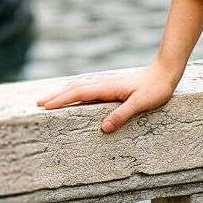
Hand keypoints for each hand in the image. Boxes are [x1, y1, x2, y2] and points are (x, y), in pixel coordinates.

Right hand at [36, 59, 182, 132]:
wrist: (165, 74)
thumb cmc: (155, 89)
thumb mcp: (141, 104)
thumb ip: (122, 114)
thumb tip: (103, 128)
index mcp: (107, 88)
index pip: (78, 94)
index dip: (61, 100)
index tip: (45, 106)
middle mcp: (103, 85)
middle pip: (73, 89)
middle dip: (55, 96)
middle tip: (37, 104)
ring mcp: (106, 85)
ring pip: (78, 88)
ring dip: (62, 94)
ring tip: (48, 101)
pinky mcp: (110, 88)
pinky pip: (87, 91)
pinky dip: (74, 94)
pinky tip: (72, 98)